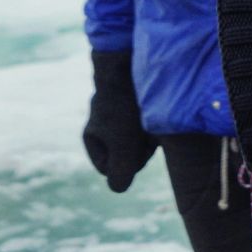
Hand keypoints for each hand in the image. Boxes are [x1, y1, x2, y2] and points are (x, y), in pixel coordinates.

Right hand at [82, 49, 155, 192]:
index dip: (126, 164)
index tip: (133, 146)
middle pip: (128, 156)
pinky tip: (158, 111)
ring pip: (139, 139)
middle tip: (146, 131)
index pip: (111, 170)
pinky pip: (148, 121)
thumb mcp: (121, 143)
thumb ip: (120, 171)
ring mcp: (119, 114)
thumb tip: (119, 189)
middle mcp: (104, 127)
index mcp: (92, 138)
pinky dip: (155, 120)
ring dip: (149, 134)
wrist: (130, 62)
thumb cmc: (124, 106)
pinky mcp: (135, 101)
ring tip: (153, 119)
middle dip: (140, 148)